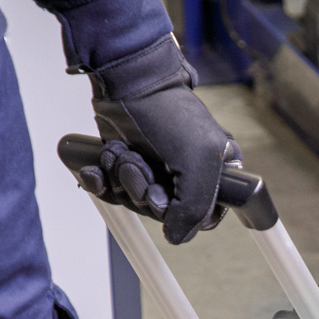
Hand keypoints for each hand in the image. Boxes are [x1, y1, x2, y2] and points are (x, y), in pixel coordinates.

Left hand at [87, 35, 240, 244]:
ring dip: (122, 180)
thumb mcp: (198, 161)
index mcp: (218, 174)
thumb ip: (195, 208)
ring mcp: (157, 172)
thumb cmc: (168, 112)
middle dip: (143, 190)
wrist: (125, 82)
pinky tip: (100, 165)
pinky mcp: (128, 166)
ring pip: (137, 203)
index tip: (163, 192)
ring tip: (123, 153)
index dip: (179, 213)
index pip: (204, 218)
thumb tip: (177, 236)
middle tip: (139, 162)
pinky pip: (113, 192)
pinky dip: (102, 181)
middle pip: (165, 214)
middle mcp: (188, 176)